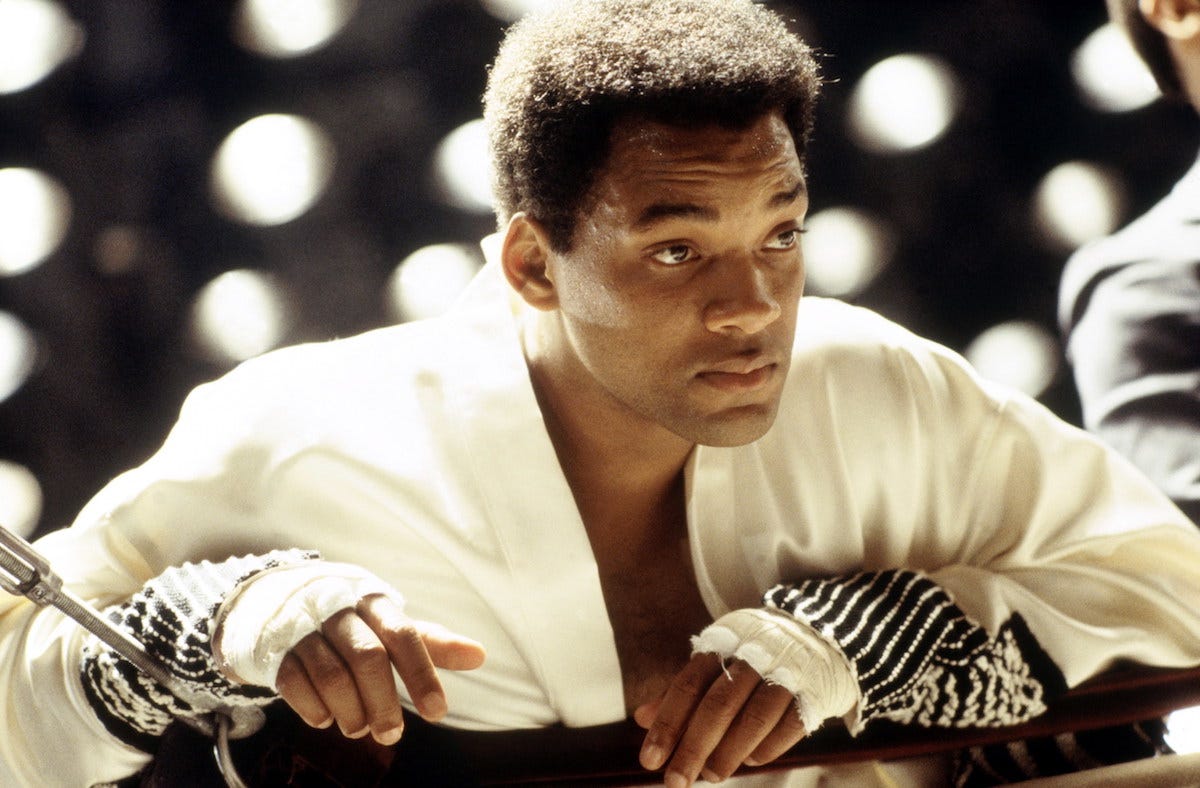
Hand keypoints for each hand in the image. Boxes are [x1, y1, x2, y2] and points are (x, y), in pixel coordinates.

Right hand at [274, 592, 485, 746]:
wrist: (277, 602)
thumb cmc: (351, 621)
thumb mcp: (389, 626)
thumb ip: (431, 642)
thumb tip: (480, 655)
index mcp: (374, 602)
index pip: (405, 635)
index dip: (422, 675)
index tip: (438, 713)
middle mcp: (340, 609)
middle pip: (368, 658)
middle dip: (384, 703)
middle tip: (392, 734)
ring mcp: (305, 628)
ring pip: (332, 674)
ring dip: (351, 712)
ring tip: (359, 728)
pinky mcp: (276, 650)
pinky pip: (295, 684)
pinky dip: (315, 710)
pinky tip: (326, 719)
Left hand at [635, 653, 806, 785]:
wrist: (820, 634)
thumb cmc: (754, 655)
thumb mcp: (717, 661)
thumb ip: (683, 690)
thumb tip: (641, 718)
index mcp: (723, 644)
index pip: (688, 685)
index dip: (667, 723)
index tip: (649, 760)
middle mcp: (754, 655)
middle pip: (719, 705)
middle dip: (693, 747)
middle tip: (675, 781)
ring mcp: (788, 673)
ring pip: (754, 718)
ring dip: (728, 753)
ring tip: (711, 776)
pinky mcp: (815, 693)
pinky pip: (788, 728)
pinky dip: (766, 748)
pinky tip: (749, 760)